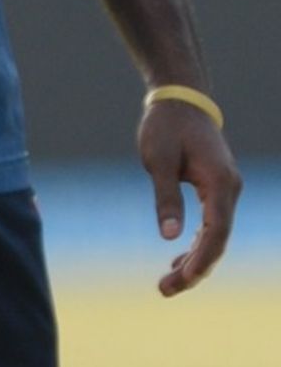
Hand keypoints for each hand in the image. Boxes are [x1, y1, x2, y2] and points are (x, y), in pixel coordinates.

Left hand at [138, 97, 241, 295]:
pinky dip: (196, 242)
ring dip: (195, 259)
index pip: (216, 232)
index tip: (181, 280)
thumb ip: (166, 196)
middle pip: (217, 239)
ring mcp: (226, 189)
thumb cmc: (166, 125)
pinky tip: (179, 258)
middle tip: (165, 290)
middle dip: (195, 268)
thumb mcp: (158, 159)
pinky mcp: (216, 188)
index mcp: (220, 183)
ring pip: (215, 234)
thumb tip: (169, 236)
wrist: (180, 98)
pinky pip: (211, 223)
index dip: (201, 260)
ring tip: (168, 283)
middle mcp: (230, 189)